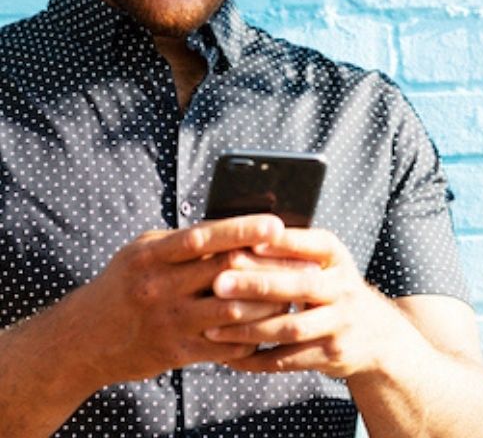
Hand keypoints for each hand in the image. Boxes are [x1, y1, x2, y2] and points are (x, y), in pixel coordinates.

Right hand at [73, 214, 312, 384]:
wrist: (84, 338)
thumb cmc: (126, 283)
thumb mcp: (144, 251)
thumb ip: (185, 240)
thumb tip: (239, 225)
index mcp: (151, 255)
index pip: (203, 237)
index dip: (242, 230)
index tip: (275, 225)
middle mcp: (158, 287)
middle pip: (225, 273)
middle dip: (269, 268)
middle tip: (303, 263)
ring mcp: (168, 322)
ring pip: (233, 312)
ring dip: (268, 303)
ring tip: (292, 294)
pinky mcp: (176, 353)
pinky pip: (226, 346)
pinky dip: (253, 335)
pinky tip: (269, 325)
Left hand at [204, 229, 420, 377]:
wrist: (376, 335)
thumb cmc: (333, 290)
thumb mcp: (325, 263)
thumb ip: (290, 251)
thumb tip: (237, 237)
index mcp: (337, 258)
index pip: (313, 245)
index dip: (282, 244)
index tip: (248, 241)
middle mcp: (344, 288)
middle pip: (302, 286)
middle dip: (258, 285)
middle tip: (218, 284)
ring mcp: (340, 324)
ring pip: (292, 328)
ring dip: (250, 329)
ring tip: (214, 327)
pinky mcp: (331, 354)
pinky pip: (288, 359)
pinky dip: (256, 359)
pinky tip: (229, 355)